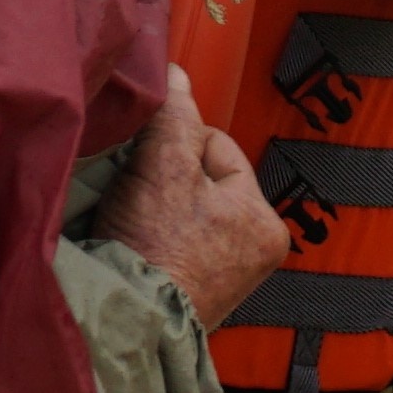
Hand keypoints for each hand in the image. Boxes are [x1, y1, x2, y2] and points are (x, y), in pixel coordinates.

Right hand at [101, 77, 289, 326]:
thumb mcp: (164, 166)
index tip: (147, 165)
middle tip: (136, 194)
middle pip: (200, 181)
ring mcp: (226, 278)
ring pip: (182, 211)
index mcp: (266, 221)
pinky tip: (133, 243)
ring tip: (133, 221)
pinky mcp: (194, 296)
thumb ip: (174, 114)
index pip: (218, 147)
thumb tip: (176, 70)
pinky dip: (151, 238)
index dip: (176, 145)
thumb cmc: (156, 247)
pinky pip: (172, 244)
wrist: (126, 323)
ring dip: (154, 208)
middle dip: (165, 180)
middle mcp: (255, 252)